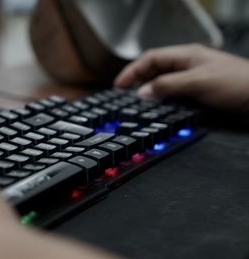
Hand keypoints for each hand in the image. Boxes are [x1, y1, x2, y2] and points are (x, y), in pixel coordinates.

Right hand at [115, 44, 248, 112]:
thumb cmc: (235, 84)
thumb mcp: (197, 83)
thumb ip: (167, 86)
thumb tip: (142, 92)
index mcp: (185, 55)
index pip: (150, 58)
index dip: (132, 70)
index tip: (118, 84)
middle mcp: (186, 65)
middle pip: (153, 69)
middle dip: (136, 79)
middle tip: (122, 94)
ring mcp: (191, 77)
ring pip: (161, 81)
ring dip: (147, 90)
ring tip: (134, 102)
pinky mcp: (196, 91)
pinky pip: (171, 92)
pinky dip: (160, 98)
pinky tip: (155, 107)